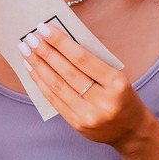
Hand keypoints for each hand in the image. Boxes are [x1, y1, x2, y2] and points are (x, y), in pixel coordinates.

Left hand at [18, 22, 149, 146]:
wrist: (132, 130)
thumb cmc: (122, 96)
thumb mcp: (116, 76)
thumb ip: (92, 63)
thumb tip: (59, 43)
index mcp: (116, 83)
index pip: (83, 59)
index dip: (61, 43)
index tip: (44, 29)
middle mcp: (103, 101)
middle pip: (67, 72)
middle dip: (46, 53)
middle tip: (30, 38)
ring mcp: (89, 116)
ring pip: (57, 87)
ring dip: (38, 67)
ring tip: (26, 51)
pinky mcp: (78, 125)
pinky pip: (55, 101)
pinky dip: (41, 83)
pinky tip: (33, 70)